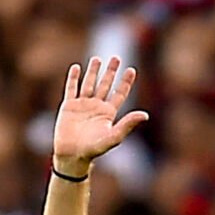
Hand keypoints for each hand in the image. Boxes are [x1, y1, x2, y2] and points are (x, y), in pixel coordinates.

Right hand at [52, 55, 148, 176]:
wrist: (72, 156)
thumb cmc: (94, 149)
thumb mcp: (113, 136)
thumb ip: (128, 124)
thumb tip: (145, 115)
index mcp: (108, 113)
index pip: (119, 94)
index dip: (125, 82)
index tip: (131, 70)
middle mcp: (96, 107)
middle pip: (105, 85)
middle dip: (111, 72)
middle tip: (116, 58)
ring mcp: (82, 105)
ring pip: (89, 84)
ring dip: (93, 71)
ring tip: (97, 59)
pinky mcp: (68, 106)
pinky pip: (71, 89)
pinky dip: (73, 78)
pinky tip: (76, 67)